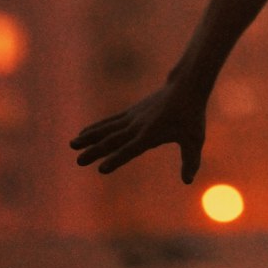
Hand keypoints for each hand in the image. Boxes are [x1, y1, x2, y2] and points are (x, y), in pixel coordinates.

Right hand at [70, 84, 205, 183]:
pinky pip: (110, 121)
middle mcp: (138, 126)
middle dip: (96, 151)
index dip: (117, 159)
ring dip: (90, 137)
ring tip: (72, 145)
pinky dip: (96, 127)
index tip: (102, 168)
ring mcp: (133, 118)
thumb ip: (191, 160)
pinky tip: (84, 133)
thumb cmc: (192, 115)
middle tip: (79, 160)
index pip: (131, 149)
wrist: (186, 86)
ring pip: (107, 129)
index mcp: (151, 135)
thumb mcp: (195, 138)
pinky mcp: (131, 112)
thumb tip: (188, 181)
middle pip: (113, 140)